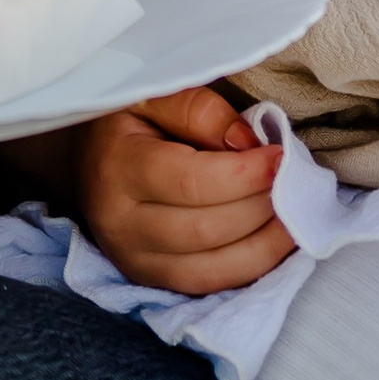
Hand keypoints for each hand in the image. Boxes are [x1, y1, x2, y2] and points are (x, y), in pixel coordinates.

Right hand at [73, 89, 293, 295]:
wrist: (84, 160)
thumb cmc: (125, 119)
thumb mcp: (153, 94)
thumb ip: (199, 109)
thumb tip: (249, 143)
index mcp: (117, 166)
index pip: (190, 182)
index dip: (244, 174)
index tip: (280, 156)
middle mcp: (121, 223)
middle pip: (207, 229)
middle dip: (261, 207)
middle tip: (293, 183)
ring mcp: (134, 260)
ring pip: (213, 268)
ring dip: (266, 244)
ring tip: (294, 214)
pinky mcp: (150, 281)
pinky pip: (210, 285)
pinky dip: (251, 267)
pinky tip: (275, 241)